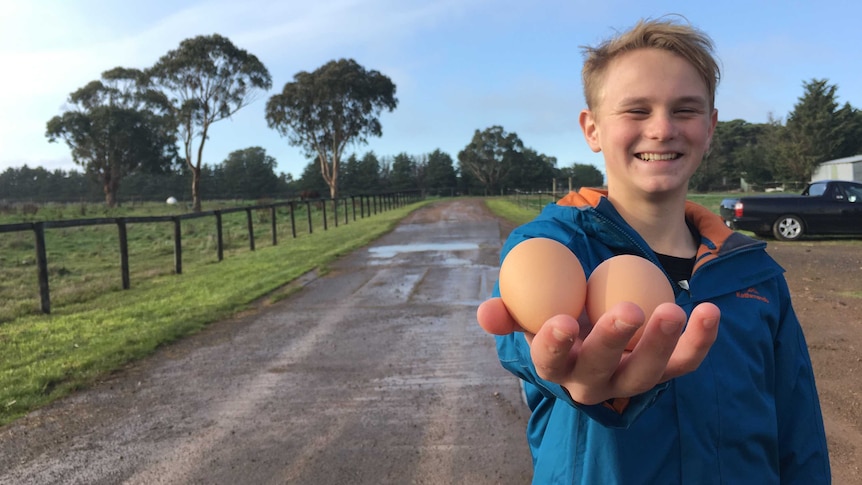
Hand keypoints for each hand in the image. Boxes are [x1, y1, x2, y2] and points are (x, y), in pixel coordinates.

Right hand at [476, 298, 719, 404]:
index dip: (554, 344)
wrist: (595, 324)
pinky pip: (684, 364)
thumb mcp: (530, 310)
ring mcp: (630, 380)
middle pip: (601, 370)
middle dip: (614, 342)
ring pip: (646, 374)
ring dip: (661, 344)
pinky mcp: (664, 373)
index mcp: (556, 366)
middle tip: (628, 310)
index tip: (562, 321)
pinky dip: (700, 341)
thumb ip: (509, 311)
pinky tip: (710, 311)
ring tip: (675, 310)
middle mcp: (592, 383)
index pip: (550, 361)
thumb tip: (487, 312)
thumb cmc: (558, 312)